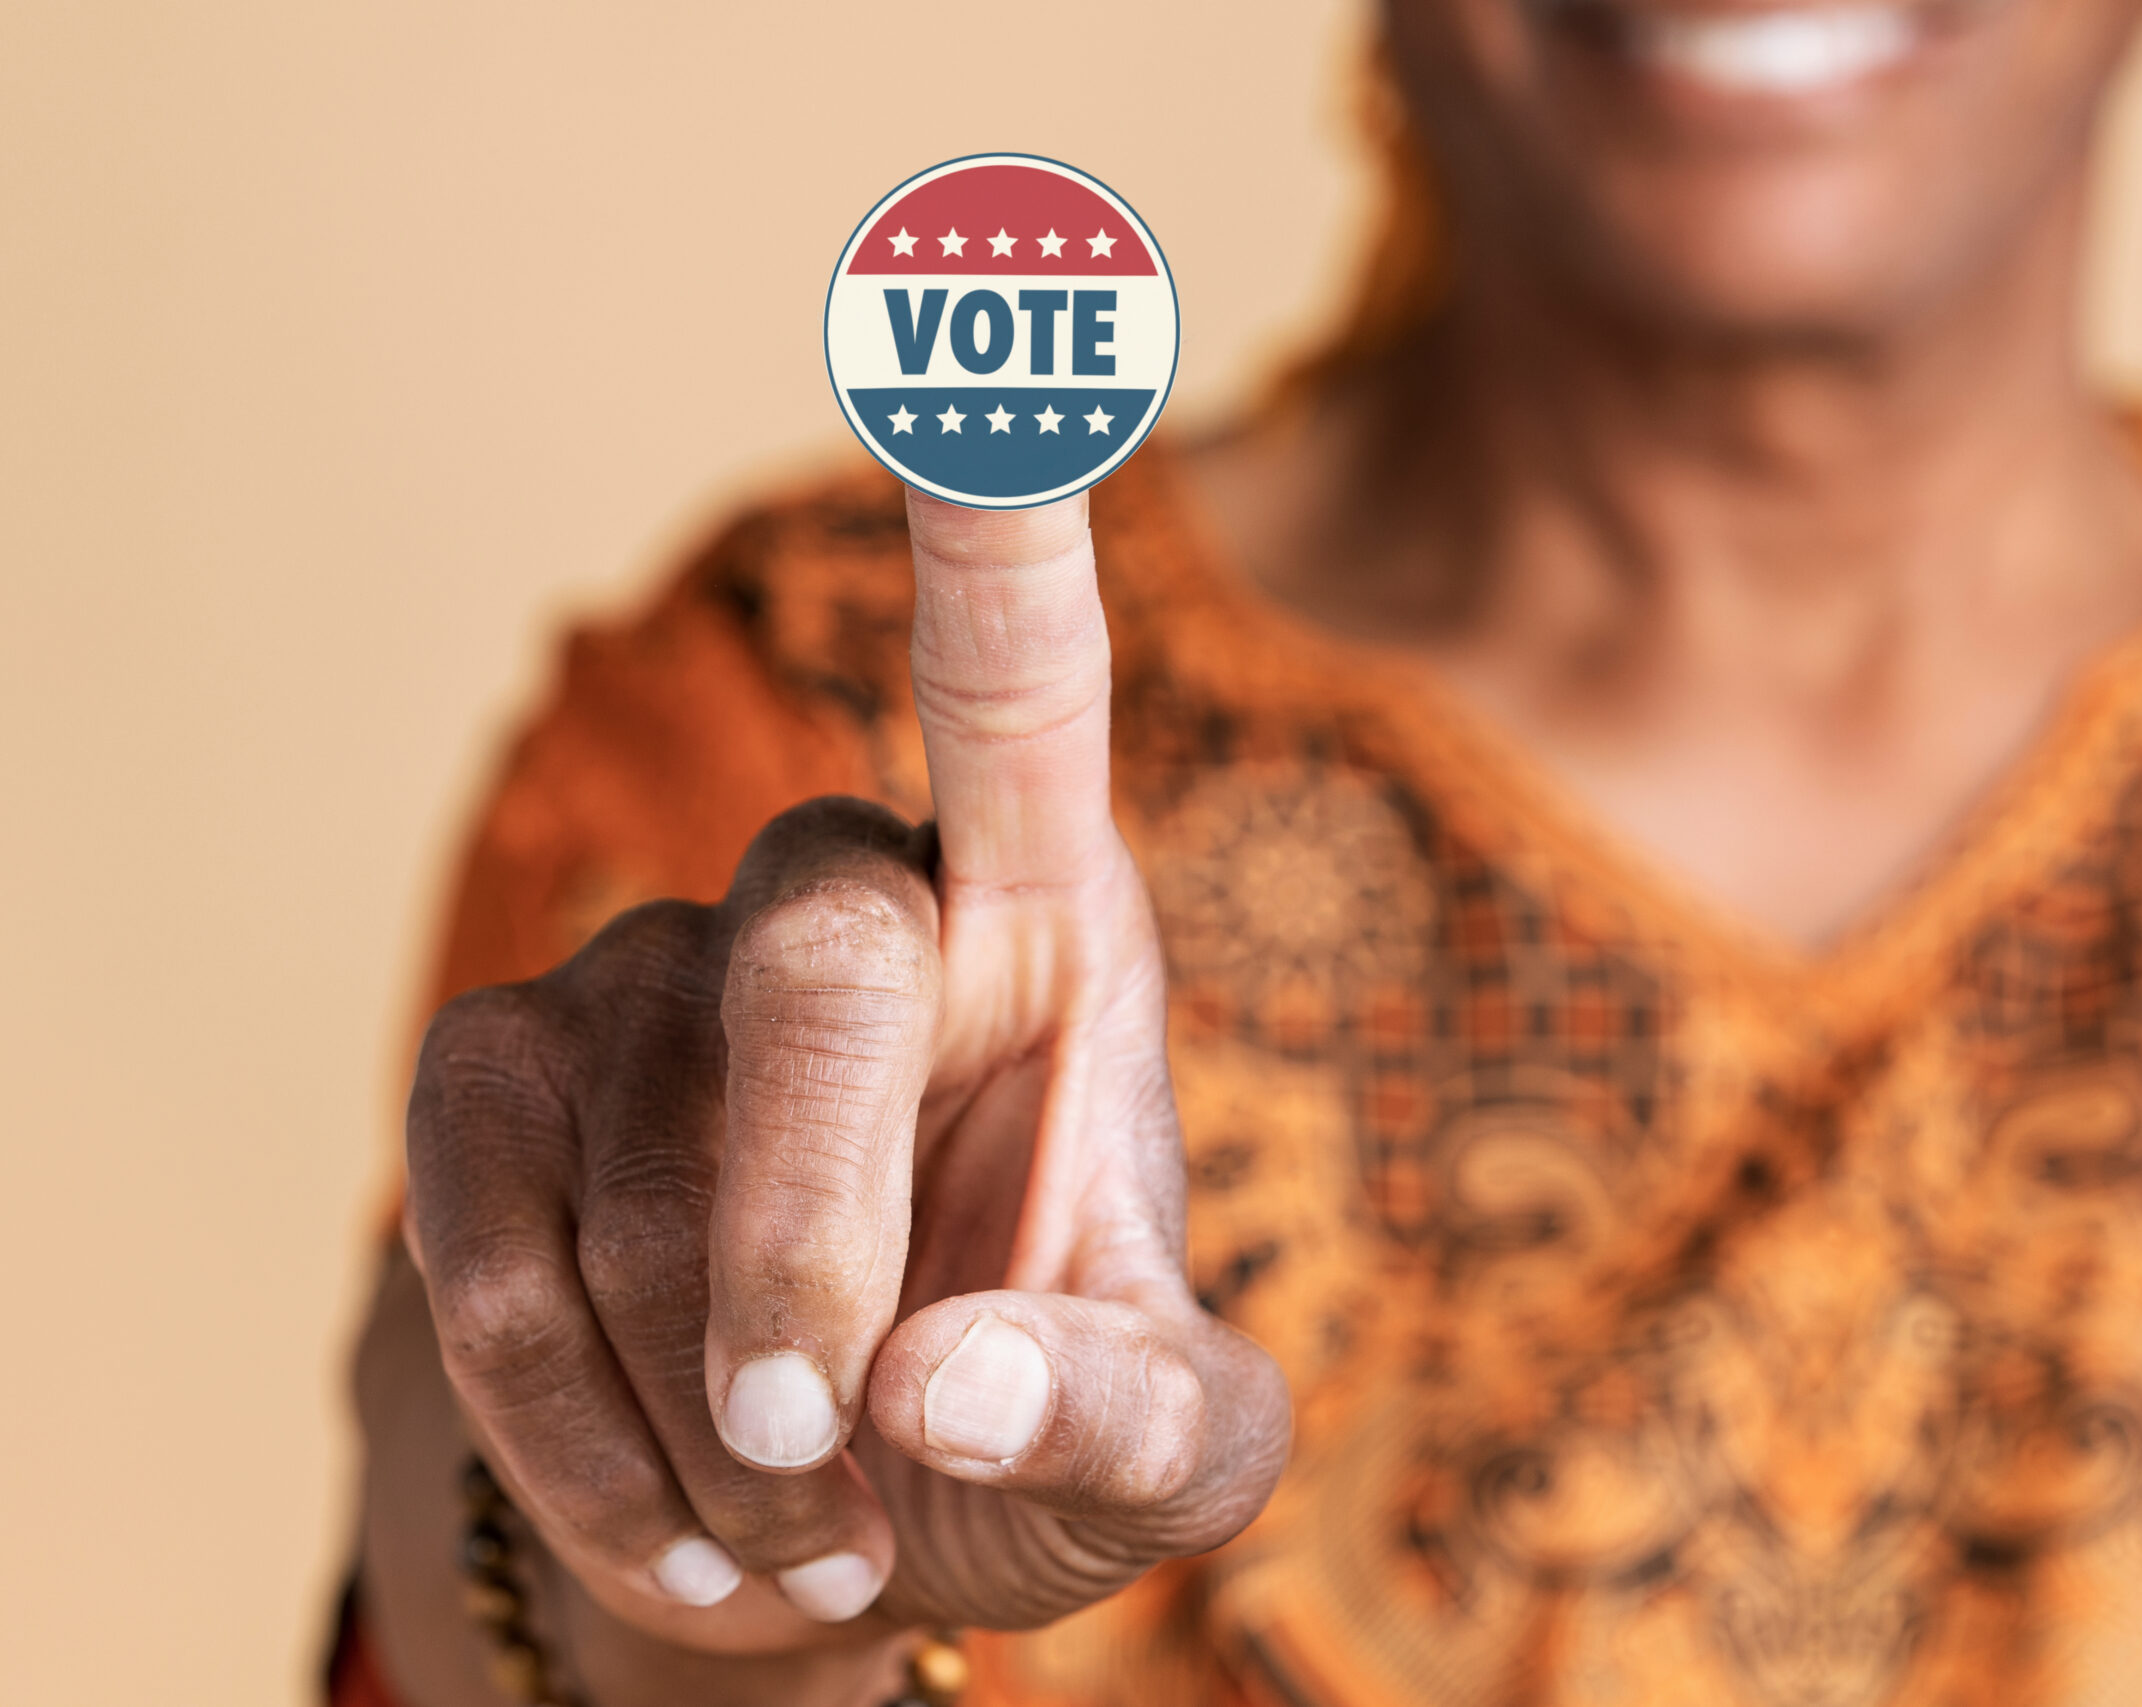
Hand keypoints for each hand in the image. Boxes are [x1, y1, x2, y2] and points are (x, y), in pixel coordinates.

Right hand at [401, 491, 1289, 1659]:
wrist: (828, 1511)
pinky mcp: (499, 1079)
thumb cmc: (1036, 1423)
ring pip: (639, 1164)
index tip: (991, 348)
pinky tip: (673, 1529)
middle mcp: (853, 898)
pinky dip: (568, 1434)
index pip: (1022, 689)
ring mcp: (653, 978)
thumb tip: (945, 1374)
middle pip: (815, 963)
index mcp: (1050, 921)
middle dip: (802, 1236)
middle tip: (823, 1465)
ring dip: (703, 1412)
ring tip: (802, 1541)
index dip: (1001, 534)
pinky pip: (479, 1250)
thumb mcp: (1172, 1454)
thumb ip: (1141, 1414)